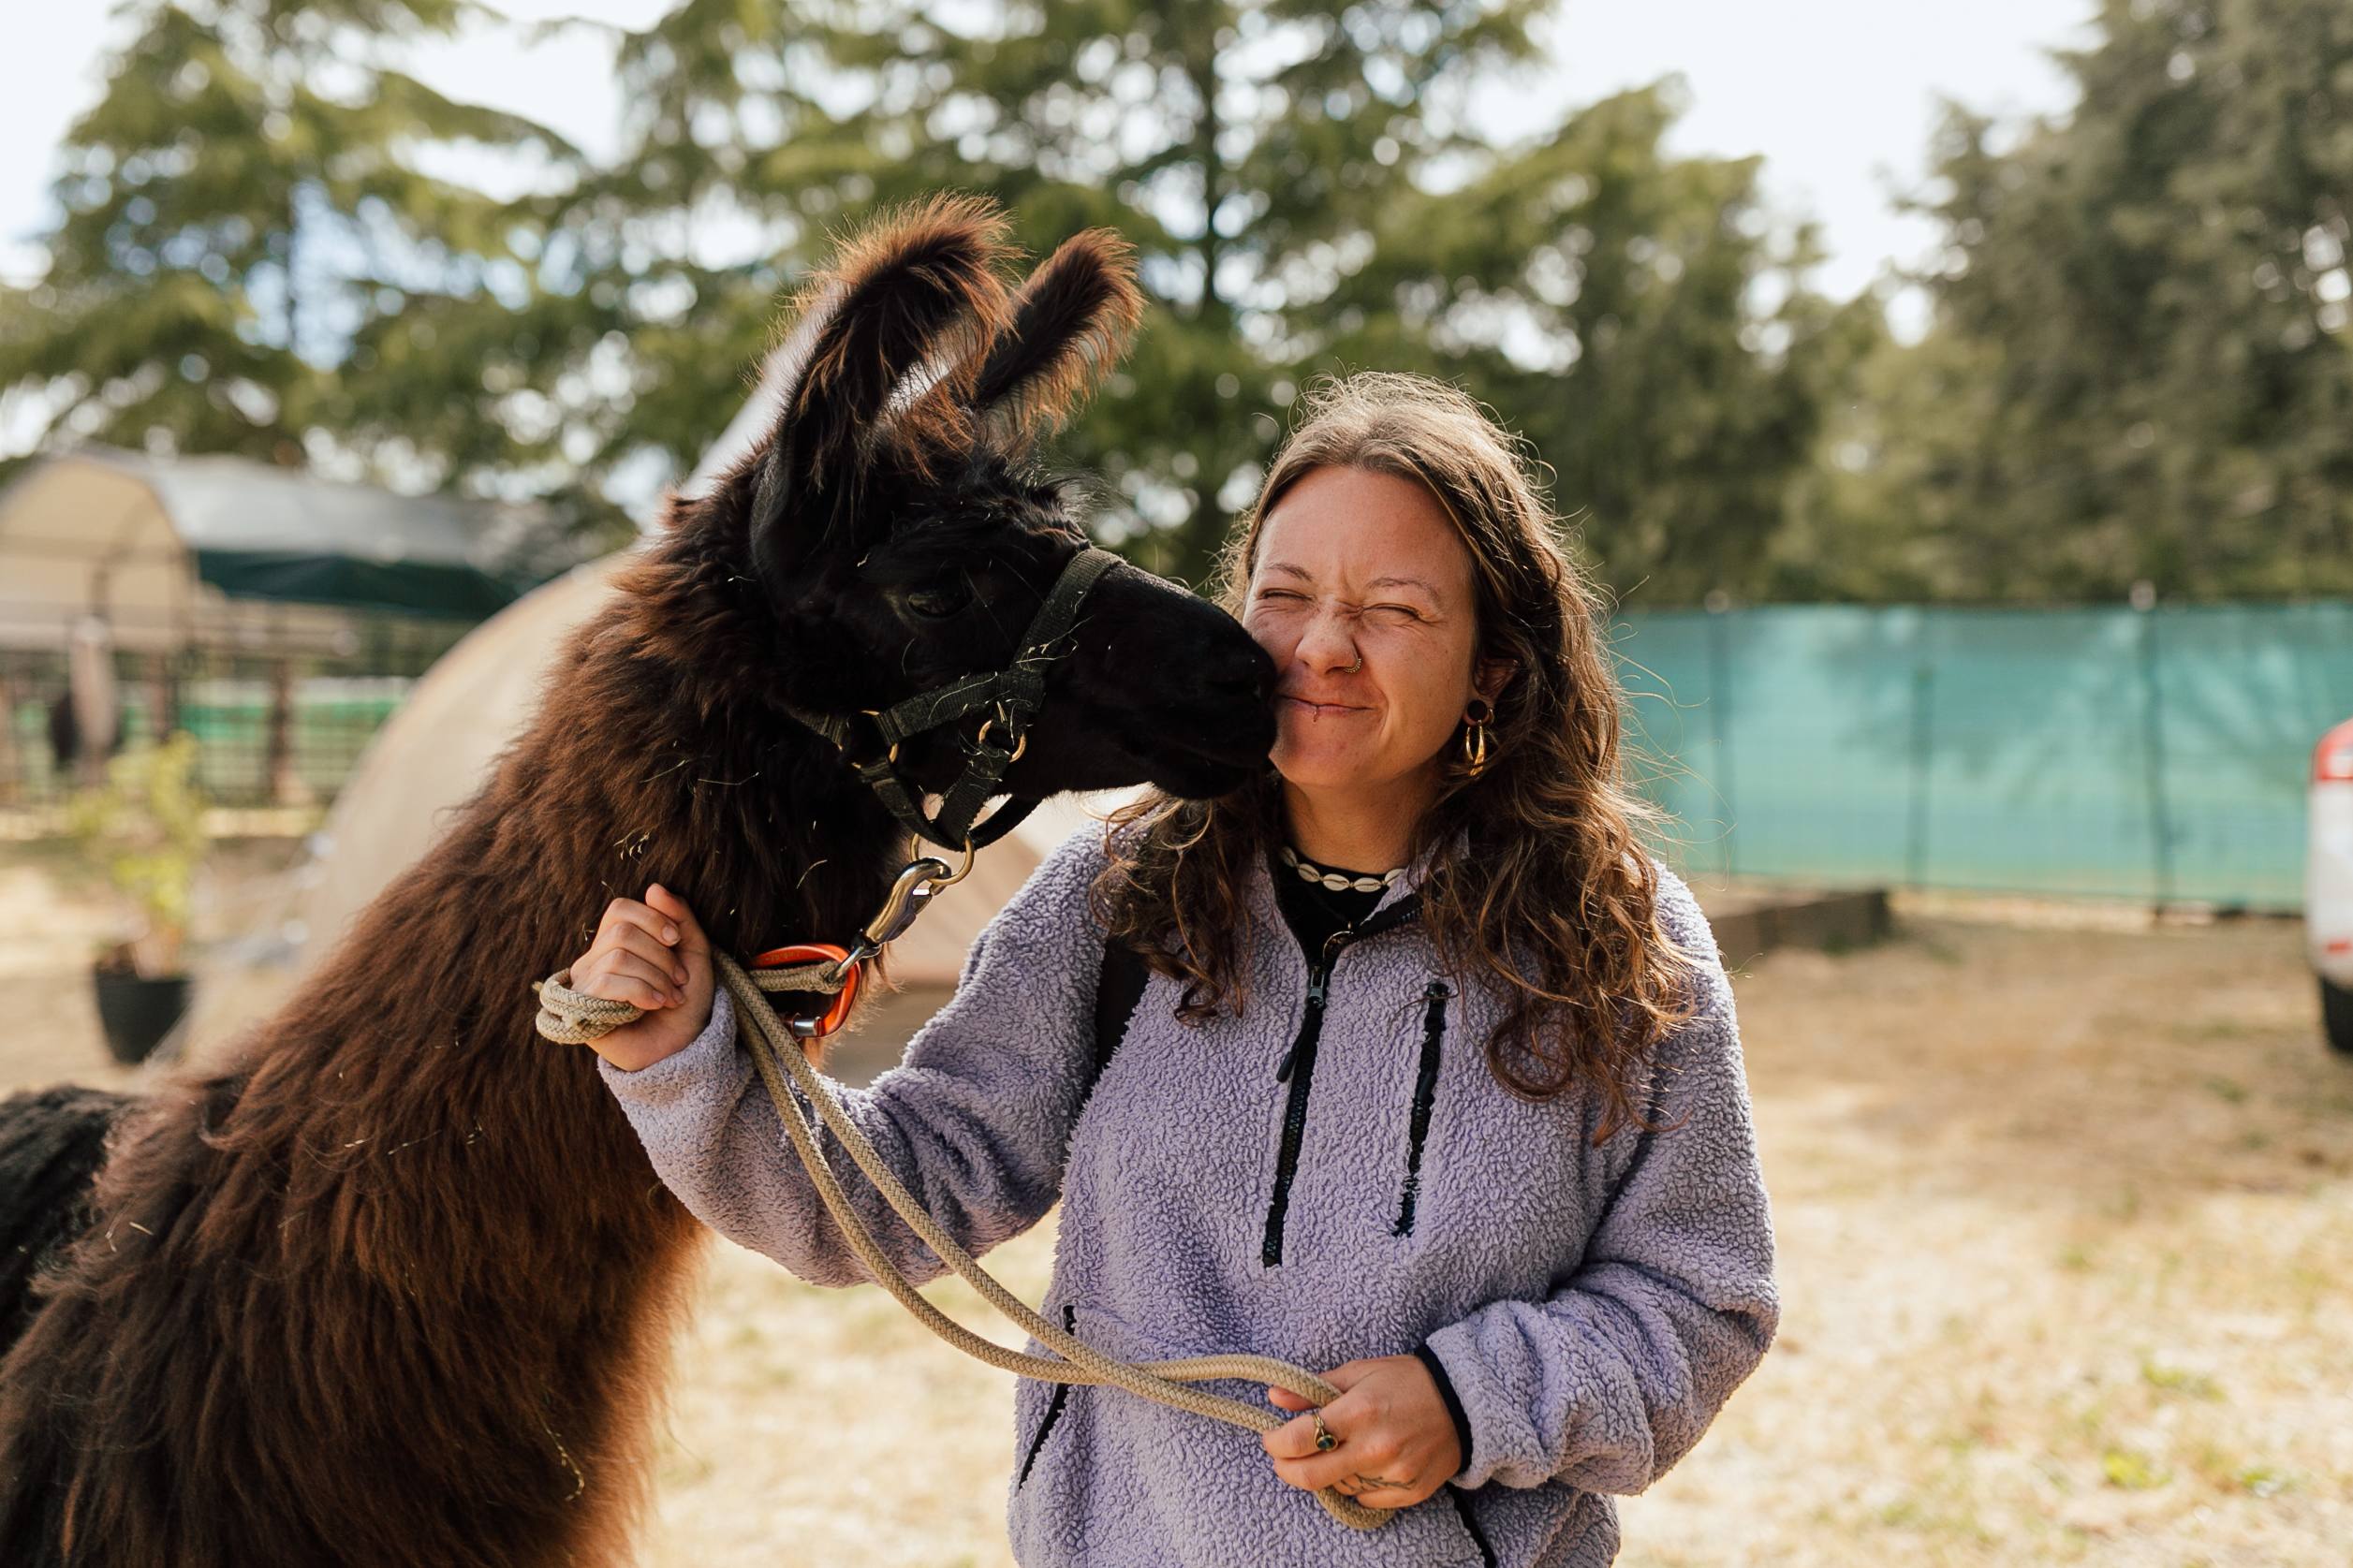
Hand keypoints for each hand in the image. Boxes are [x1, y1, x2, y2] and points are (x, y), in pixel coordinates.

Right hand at [567, 884, 714, 1072]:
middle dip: (660, 956)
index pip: (619, 909)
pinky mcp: (583, 1011)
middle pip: (621, 934)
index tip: (676, 940)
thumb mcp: (693, 952)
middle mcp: (593, 960)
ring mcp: (585, 986)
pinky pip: (606, 984)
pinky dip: (641, 991)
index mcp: (616, 942)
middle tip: (679, 979)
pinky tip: (656, 1005)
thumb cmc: (686, 1000)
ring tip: (671, 997)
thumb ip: (679, 918)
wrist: (682, 1047)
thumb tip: (653, 888)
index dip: (651, 918)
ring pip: (617, 958)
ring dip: (656, 977)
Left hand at [1259, 1354, 1462, 1509]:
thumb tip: (1275, 1396)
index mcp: (1361, 1411)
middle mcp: (1376, 1447)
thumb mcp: (1361, 1371)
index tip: (1271, 1439)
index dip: (1276, 1441)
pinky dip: (1358, 1484)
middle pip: (1312, 1476)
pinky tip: (1365, 1463)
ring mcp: (1394, 1474)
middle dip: (1287, 1469)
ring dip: (1329, 1471)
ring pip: (1339, 1486)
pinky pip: (1367, 1498)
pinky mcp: (1410, 1492)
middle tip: (1282, 1460)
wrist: (1465, 1403)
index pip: (1301, 1438)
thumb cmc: (1408, 1381)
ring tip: (1339, 1450)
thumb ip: (1315, 1388)